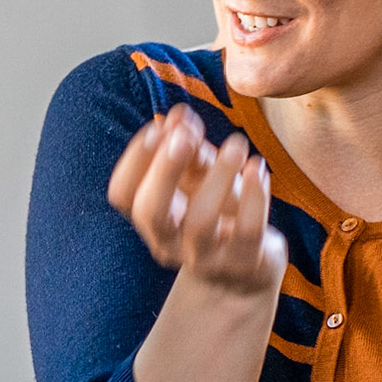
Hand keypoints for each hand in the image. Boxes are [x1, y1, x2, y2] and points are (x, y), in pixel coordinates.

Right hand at [107, 104, 285, 298]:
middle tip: (186, 134)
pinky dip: (254, 198)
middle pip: (151, 212)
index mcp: (152, 218)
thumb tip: (178, 114)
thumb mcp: (200, 176)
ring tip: (238, 144)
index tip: (159, 127)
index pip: (123, 195)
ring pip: (200, 223)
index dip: (135, 160)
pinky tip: (258, 169)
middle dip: (165, 169)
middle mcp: (169, 243)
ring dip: (218, 176)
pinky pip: (247, 233)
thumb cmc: (217, 210)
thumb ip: (188, 145)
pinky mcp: (243, 264)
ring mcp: (205, 259)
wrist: (248, 267)